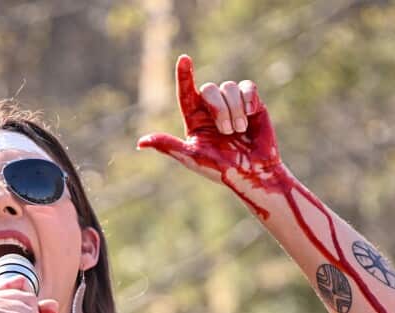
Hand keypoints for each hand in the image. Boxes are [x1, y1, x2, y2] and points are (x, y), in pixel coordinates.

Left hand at [137, 55, 286, 192]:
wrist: (254, 173)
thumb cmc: (221, 169)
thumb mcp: (193, 158)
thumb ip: (169, 146)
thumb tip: (141, 142)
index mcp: (194, 118)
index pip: (186, 92)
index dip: (184, 75)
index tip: (184, 59)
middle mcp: (211, 108)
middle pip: (210, 89)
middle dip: (219, 109)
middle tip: (227, 132)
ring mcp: (232, 103)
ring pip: (229, 87)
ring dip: (235, 110)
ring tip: (239, 130)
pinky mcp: (252, 103)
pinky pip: (248, 87)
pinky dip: (248, 99)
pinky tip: (250, 114)